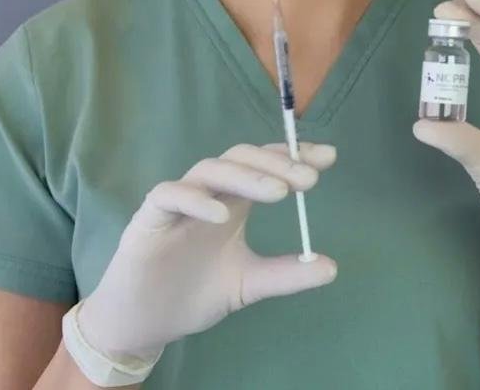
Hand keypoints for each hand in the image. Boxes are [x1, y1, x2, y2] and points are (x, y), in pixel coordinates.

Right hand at [76, 141, 337, 361]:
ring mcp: (178, 201)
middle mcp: (208, 193)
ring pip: (210, 170)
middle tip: (308, 179)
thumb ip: (285, 274)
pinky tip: (222, 214)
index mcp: (232, 202)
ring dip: (245, 177)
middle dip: (275, 164)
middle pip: (240, 160)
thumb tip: (332, 267)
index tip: (328, 158)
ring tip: (278, 193)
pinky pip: (169, 195)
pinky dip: (195, 199)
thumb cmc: (194, 292)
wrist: (147, 322)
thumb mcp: (249, 283)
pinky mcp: (149, 217)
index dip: (293, 157)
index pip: (264, 166)